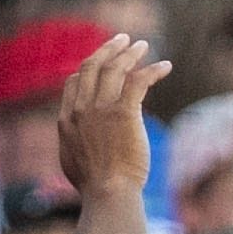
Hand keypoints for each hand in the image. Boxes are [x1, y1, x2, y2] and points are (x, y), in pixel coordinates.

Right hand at [55, 34, 172, 199]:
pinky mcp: (124, 112)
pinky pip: (139, 80)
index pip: (75, 81)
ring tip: (143, 45)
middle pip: (93, 66)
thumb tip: (78, 143)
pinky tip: (165, 66)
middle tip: (123, 39)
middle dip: (108, 48)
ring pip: (115, 68)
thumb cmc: (94, 188)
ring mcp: (101, 109)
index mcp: (67, 119)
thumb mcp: (72, 162)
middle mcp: (81, 108)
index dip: (89, 68)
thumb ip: (74, 143)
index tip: (103, 62)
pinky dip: (153, 70)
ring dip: (130, 53)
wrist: (107, 194)